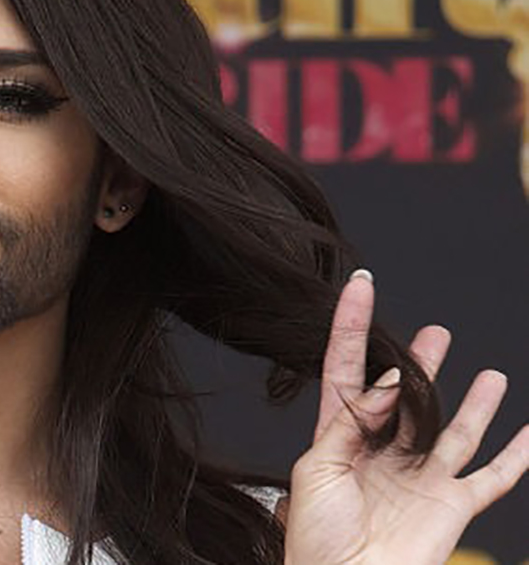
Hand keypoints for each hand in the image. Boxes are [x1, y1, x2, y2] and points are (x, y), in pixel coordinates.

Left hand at [283, 271, 527, 564]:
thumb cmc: (316, 538)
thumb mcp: (316, 468)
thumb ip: (351, 422)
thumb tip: (388, 380)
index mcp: (338, 440)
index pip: (345, 371)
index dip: (351, 327)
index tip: (359, 286)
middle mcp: (382, 454)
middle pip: (406, 398)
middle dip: (420, 365)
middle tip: (433, 335)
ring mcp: (420, 478)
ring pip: (454, 429)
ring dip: (472, 401)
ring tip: (488, 373)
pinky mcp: (451, 505)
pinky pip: (494, 476)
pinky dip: (519, 454)